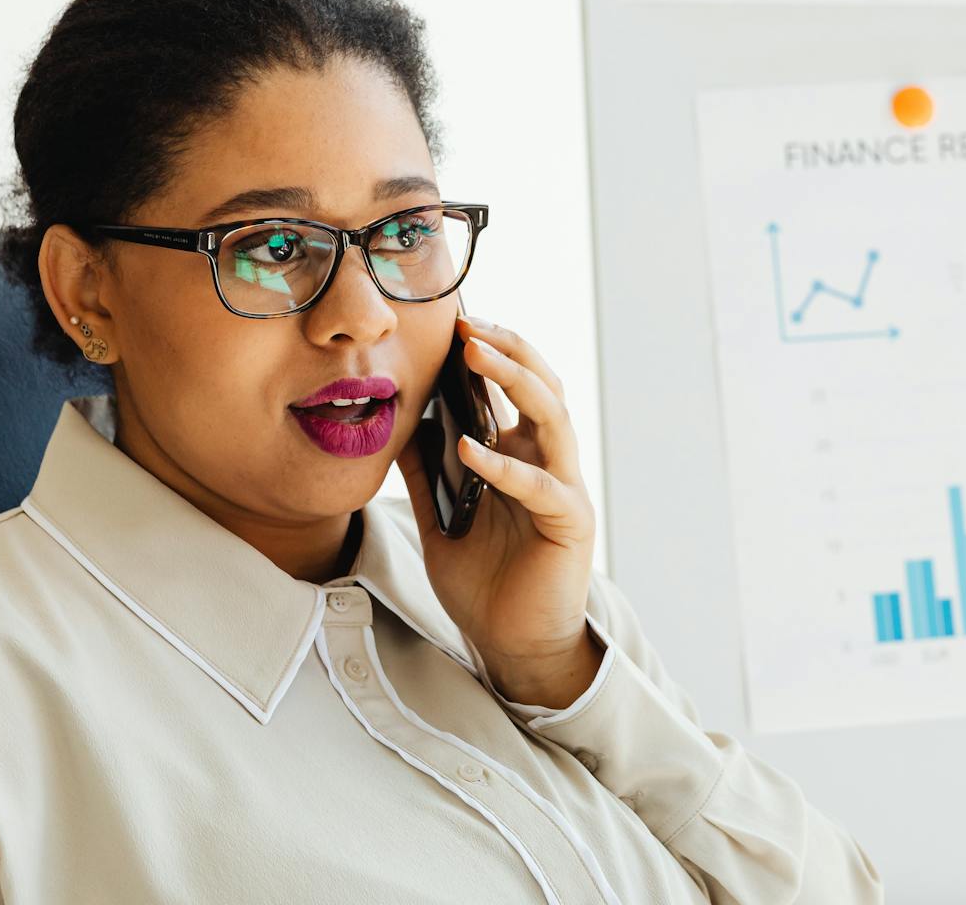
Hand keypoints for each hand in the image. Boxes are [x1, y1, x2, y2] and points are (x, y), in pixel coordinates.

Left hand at [395, 313, 602, 708]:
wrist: (513, 644)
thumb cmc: (484, 581)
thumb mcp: (439, 516)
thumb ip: (424, 470)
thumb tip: (396, 421)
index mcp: (521, 453)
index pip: (514, 386)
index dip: (489, 351)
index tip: (451, 321)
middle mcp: (548, 461)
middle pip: (542, 385)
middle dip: (507, 349)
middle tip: (466, 324)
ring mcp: (563, 488)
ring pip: (553, 417)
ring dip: (516, 381)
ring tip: (477, 356)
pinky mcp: (569, 523)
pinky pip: (541, 487)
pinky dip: (505, 466)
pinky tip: (468, 450)